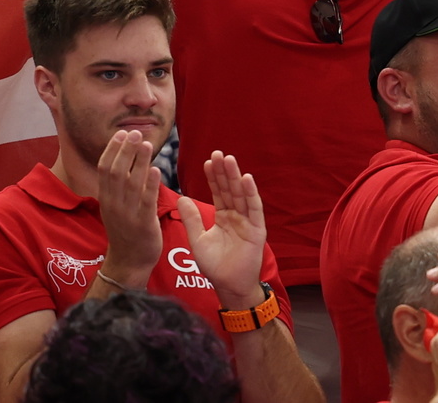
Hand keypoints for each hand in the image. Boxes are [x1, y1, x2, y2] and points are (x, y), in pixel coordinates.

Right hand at [97, 129, 162, 286]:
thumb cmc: (126, 230)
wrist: (129, 262)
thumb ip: (119, 185)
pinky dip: (149, 184)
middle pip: (115, 172)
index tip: (121, 133)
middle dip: (124, 151)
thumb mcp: (116, 206)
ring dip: (138, 162)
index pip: (104, 169)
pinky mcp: (143, 223)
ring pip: (130, 184)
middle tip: (134, 132)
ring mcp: (127, 214)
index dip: (112, 150)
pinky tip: (155, 169)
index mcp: (106, 198)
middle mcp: (113, 204)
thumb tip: (124, 159)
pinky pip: (145, 201)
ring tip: (146, 144)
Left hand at [178, 151, 267, 308]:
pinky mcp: (257, 229)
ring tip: (229, 159)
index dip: (213, 177)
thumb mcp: (198, 240)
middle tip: (218, 153)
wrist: (229, 286)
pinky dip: (251, 193)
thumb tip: (181, 197)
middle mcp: (237, 215)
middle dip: (224, 171)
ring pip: (241, 194)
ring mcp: (248, 221)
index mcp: (223, 216)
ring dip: (236, 177)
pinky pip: (254, 208)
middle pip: (230, 189)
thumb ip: (192, 219)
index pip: (219, 192)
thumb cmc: (215, 266)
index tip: (208, 161)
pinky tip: (246, 178)